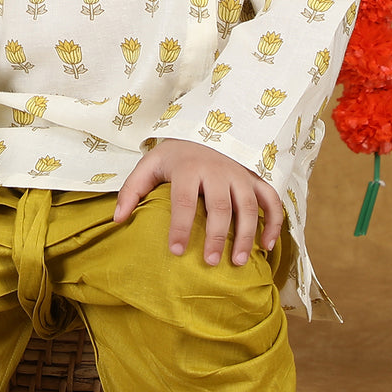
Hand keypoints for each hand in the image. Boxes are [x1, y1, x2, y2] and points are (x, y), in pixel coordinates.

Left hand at [113, 139, 283, 267]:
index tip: (175, 251)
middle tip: (210, 262)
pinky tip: (268, 245)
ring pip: (248, 206)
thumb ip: (133, 190)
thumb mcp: (150, 164)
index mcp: (189, 167)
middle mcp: (218, 170)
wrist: (206, 129)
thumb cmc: (176, 154)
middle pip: (219, 206)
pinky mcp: (255, 178)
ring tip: (238, 261)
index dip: (180, 226)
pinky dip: (274, 222)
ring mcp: (240, 174)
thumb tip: (118, 219)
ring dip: (246, 235)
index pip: (184, 200)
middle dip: (216, 236)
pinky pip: (271, 200)